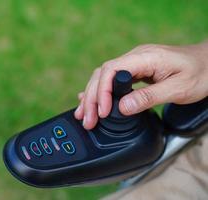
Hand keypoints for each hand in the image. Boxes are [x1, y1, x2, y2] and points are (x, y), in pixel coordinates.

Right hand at [74, 42, 207, 129]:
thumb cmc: (200, 73)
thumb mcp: (178, 88)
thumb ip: (149, 97)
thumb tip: (122, 108)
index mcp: (144, 58)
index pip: (111, 70)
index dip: (101, 91)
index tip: (102, 112)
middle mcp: (135, 58)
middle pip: (102, 75)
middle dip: (91, 98)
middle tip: (87, 120)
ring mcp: (134, 63)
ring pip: (103, 77)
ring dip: (92, 96)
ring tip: (84, 115)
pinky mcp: (135, 71)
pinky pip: (112, 80)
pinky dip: (100, 92)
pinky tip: (92, 101)